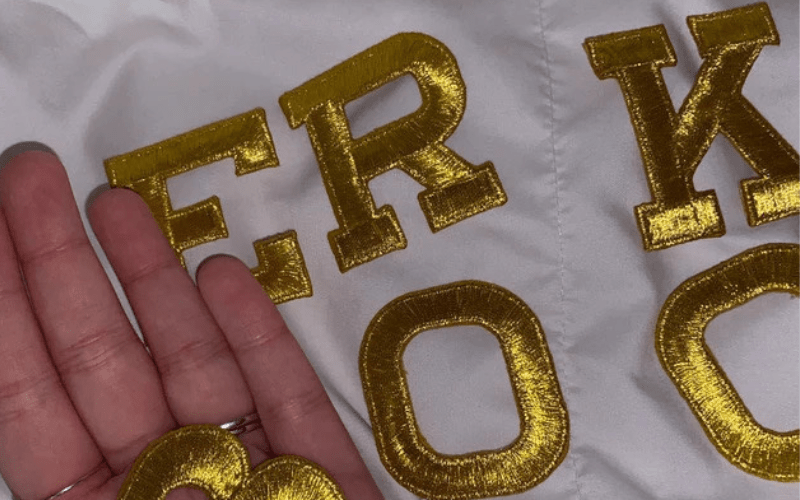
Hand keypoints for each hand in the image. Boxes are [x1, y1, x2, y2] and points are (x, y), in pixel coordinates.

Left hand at [0, 151, 383, 499]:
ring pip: (189, 359)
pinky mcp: (314, 461)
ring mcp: (241, 462)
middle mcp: (164, 476)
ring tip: (117, 202)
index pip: (31, 396)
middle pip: (103, 358)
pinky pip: (284, 393)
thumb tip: (163, 477)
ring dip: (155, 279)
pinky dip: (257, 336)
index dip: (7, 306)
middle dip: (65, 263)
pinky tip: (224, 274)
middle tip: (34, 173)